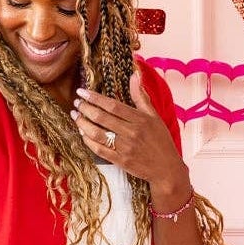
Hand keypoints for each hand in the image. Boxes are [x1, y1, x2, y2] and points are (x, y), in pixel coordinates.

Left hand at [72, 62, 190, 205]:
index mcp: (140, 120)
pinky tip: (83, 133)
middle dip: (85, 108)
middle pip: (102, 118)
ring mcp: (125, 148)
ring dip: (83, 124)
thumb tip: (134, 75)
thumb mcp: (154, 116)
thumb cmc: (161, 140)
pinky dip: (88, 141)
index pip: (112, 106)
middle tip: (76, 103)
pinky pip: (99, 150)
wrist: (167, 169)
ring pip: (97, 134)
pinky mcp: (121, 161)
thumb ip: (141, 96)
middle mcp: (132, 133)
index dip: (95, 98)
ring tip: (76, 116)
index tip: (82, 92)